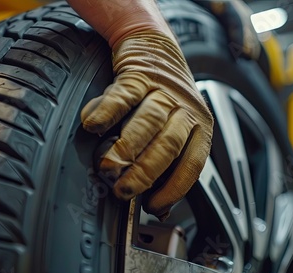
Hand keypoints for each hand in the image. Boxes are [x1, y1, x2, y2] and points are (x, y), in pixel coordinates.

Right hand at [81, 30, 212, 220]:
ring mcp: (163, 89)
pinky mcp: (139, 73)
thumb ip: (166, 161)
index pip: (192, 164)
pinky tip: (94, 126)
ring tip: (108, 167)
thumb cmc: (162, 96)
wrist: (154, 45)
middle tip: (123, 190)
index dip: (173, 188)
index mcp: (199, 125)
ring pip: (148, 122)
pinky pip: (124, 94)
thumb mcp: (174, 126)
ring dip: (127, 148)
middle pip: (169, 145)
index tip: (153, 205)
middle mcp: (185, 107)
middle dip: (145, 172)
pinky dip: (108, 111)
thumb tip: (157, 207)